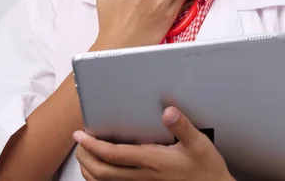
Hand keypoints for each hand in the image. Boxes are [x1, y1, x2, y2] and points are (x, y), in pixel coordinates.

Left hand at [74, 106, 233, 180]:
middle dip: (85, 156)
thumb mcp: (199, 143)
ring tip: (84, 152)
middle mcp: (142, 175)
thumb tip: (168, 111)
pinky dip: (101, 178)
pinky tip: (101, 167)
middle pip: (102, 172)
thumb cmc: (206, 167)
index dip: (93, 145)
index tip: (80, 134)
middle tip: (78, 141)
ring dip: (89, 168)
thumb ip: (182, 127)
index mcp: (152, 161)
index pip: (114, 155)